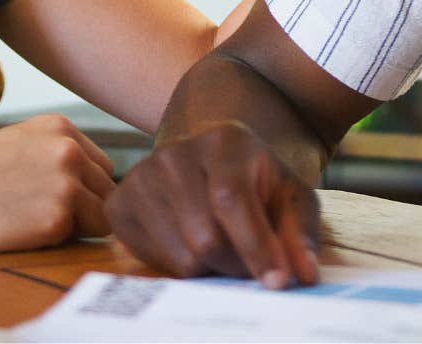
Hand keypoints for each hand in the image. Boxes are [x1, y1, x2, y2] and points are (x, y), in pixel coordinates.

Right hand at [0, 114, 114, 252]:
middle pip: (107, 192)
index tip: (48, 197)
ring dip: (76, 227)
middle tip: (38, 212)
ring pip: (102, 218)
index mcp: (61, 126)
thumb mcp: (18, 142)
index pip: (102, 167)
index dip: (83, 188)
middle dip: (84, 208)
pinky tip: (22, 230)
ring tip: (31, 220)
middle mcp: (69, 150)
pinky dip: (57, 241)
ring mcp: (66, 184)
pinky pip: (79, 239)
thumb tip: (98, 181)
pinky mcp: (57, 219)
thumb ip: (58, 152)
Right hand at [105, 121, 321, 287]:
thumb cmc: (255, 182)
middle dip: (237, 265)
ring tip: (223, 249)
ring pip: (181, 257)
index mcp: (223, 141)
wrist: (209, 161)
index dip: (255, 245)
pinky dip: (179, 267)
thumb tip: (302, 273)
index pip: (230, 199)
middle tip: (251, 264)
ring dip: (210, 270)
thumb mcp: (289, 196)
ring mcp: (140, 177)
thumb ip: (299, 232)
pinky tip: (190, 243)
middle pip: (205, 238)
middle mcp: (174, 154)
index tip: (277, 281)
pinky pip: (152, 260)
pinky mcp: (118, 204)